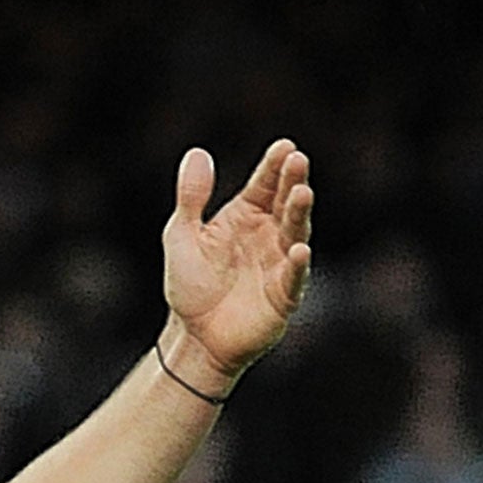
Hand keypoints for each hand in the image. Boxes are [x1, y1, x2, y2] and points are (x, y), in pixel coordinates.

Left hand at [160, 139, 313, 388]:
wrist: (193, 335)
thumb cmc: (190, 284)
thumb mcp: (181, 235)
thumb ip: (191, 197)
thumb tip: (197, 153)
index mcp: (244, 217)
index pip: (263, 185)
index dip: (273, 166)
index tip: (284, 146)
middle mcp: (268, 235)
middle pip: (284, 203)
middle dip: (292, 181)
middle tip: (297, 159)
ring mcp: (279, 263)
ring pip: (294, 233)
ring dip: (298, 214)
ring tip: (301, 193)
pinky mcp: (283, 295)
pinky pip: (293, 277)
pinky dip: (297, 264)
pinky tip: (298, 249)